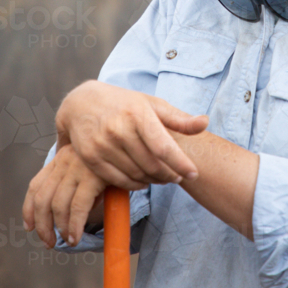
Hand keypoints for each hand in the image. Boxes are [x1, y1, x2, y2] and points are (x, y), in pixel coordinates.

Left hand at [23, 142, 107, 248]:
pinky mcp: (93, 175)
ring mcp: (78, 167)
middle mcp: (65, 160)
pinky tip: (75, 236)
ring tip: (68, 240)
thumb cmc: (112, 159)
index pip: (35, 185)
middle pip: (42, 198)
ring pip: (58, 205)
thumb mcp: (88, 166)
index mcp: (60, 157)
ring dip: (60, 228)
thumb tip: (63, 215)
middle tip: (48, 241)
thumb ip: (73, 181)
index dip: (28, 209)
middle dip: (42, 225)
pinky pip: (77, 207)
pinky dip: (74, 226)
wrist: (132, 144)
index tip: (29, 226)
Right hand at [57, 80, 209, 189]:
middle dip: (169, 174)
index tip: (193, 174)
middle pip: (151, 165)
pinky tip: (143, 180)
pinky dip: (135, 184)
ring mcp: (102, 145)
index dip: (180, 163)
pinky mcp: (91, 158)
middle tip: (178, 176)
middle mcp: (118, 129)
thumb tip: (205, 122)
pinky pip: (119, 180)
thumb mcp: (151, 104)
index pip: (163, 147)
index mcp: (137, 114)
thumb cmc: (124, 104)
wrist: (82, 103)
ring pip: (136, 174)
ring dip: (154, 180)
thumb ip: (178, 118)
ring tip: (162, 177)